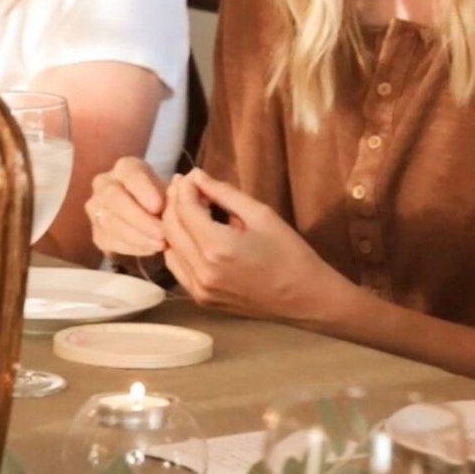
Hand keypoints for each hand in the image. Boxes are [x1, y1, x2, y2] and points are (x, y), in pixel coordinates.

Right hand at [84, 158, 167, 256]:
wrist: (150, 217)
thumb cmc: (163, 199)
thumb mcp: (171, 191)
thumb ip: (172, 193)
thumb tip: (175, 193)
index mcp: (125, 167)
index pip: (130, 174)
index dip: (144, 190)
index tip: (159, 206)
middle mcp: (104, 183)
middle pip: (114, 198)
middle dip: (139, 218)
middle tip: (161, 233)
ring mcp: (96, 208)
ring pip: (110, 222)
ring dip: (137, 236)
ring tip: (160, 245)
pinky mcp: (97, 232)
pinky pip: (109, 240)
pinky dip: (131, 247)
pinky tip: (150, 249)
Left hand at [160, 169, 352, 324]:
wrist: (306, 298)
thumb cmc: (289, 252)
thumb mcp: (260, 214)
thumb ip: (223, 193)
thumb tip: (196, 176)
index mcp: (217, 248)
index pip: (184, 209)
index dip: (184, 188)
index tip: (191, 175)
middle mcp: (201, 271)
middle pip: (170, 228)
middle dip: (174, 202)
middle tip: (187, 186)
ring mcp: (199, 289)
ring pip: (169, 248)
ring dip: (173, 225)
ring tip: (188, 207)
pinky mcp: (201, 299)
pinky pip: (177, 268)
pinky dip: (178, 247)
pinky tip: (191, 234)